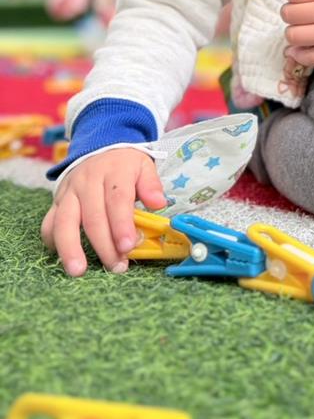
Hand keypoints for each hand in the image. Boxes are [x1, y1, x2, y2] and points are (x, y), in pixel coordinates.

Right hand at [41, 147, 165, 275]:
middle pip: (93, 217)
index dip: (122, 224)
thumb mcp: (144, 166)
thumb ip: (151, 185)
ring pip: (64, 221)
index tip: (128, 246)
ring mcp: (69, 192)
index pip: (117, 199)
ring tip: (78, 271)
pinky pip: (49, 222)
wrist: (100, 148)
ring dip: (70, 248)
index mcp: (114, 171)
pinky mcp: (57, 201)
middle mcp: (88, 181)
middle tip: (116, 266)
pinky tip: (63, 257)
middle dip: (104, 245)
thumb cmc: (125, 165)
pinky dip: (52, 241)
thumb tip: (159, 204)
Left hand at [281, 0, 313, 66]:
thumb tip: (293, 2)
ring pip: (293, 36)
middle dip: (292, 15)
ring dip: (294, 34)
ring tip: (304, 32)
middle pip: (289, 14)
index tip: (301, 0)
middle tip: (302, 17)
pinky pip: (306, 57)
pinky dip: (299, 54)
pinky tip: (302, 49)